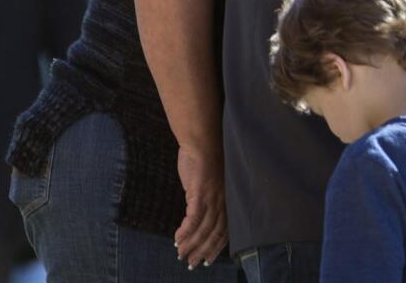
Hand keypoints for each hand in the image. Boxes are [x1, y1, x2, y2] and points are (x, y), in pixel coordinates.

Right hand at [174, 143, 227, 268]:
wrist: (202, 141)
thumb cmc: (205, 159)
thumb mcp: (211, 183)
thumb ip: (209, 199)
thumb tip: (199, 214)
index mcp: (228, 199)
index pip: (225, 230)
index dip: (216, 247)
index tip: (207, 260)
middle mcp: (224, 201)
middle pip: (215, 234)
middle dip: (203, 251)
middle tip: (192, 264)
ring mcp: (213, 198)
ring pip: (204, 230)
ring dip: (192, 245)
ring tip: (181, 255)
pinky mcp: (200, 194)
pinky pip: (193, 220)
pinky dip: (185, 232)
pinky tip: (177, 239)